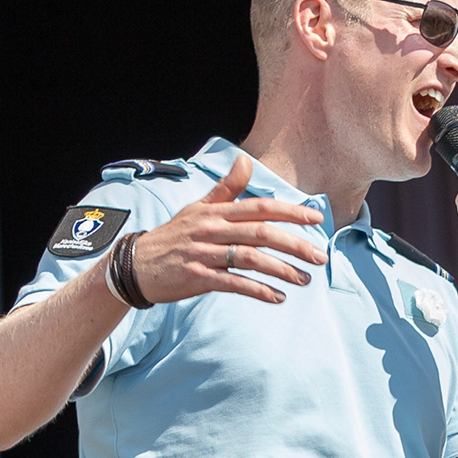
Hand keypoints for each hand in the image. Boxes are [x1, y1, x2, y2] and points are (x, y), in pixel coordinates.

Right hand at [111, 156, 327, 307]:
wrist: (137, 265)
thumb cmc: (174, 236)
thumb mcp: (198, 208)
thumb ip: (226, 189)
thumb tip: (246, 160)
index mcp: (215, 211)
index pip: (259, 207)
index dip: (290, 212)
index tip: (317, 219)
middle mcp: (211, 229)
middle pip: (261, 233)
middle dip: (295, 244)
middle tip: (320, 257)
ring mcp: (204, 253)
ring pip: (251, 259)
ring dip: (282, 270)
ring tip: (305, 280)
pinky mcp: (197, 277)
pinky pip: (234, 283)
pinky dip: (258, 290)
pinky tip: (277, 297)